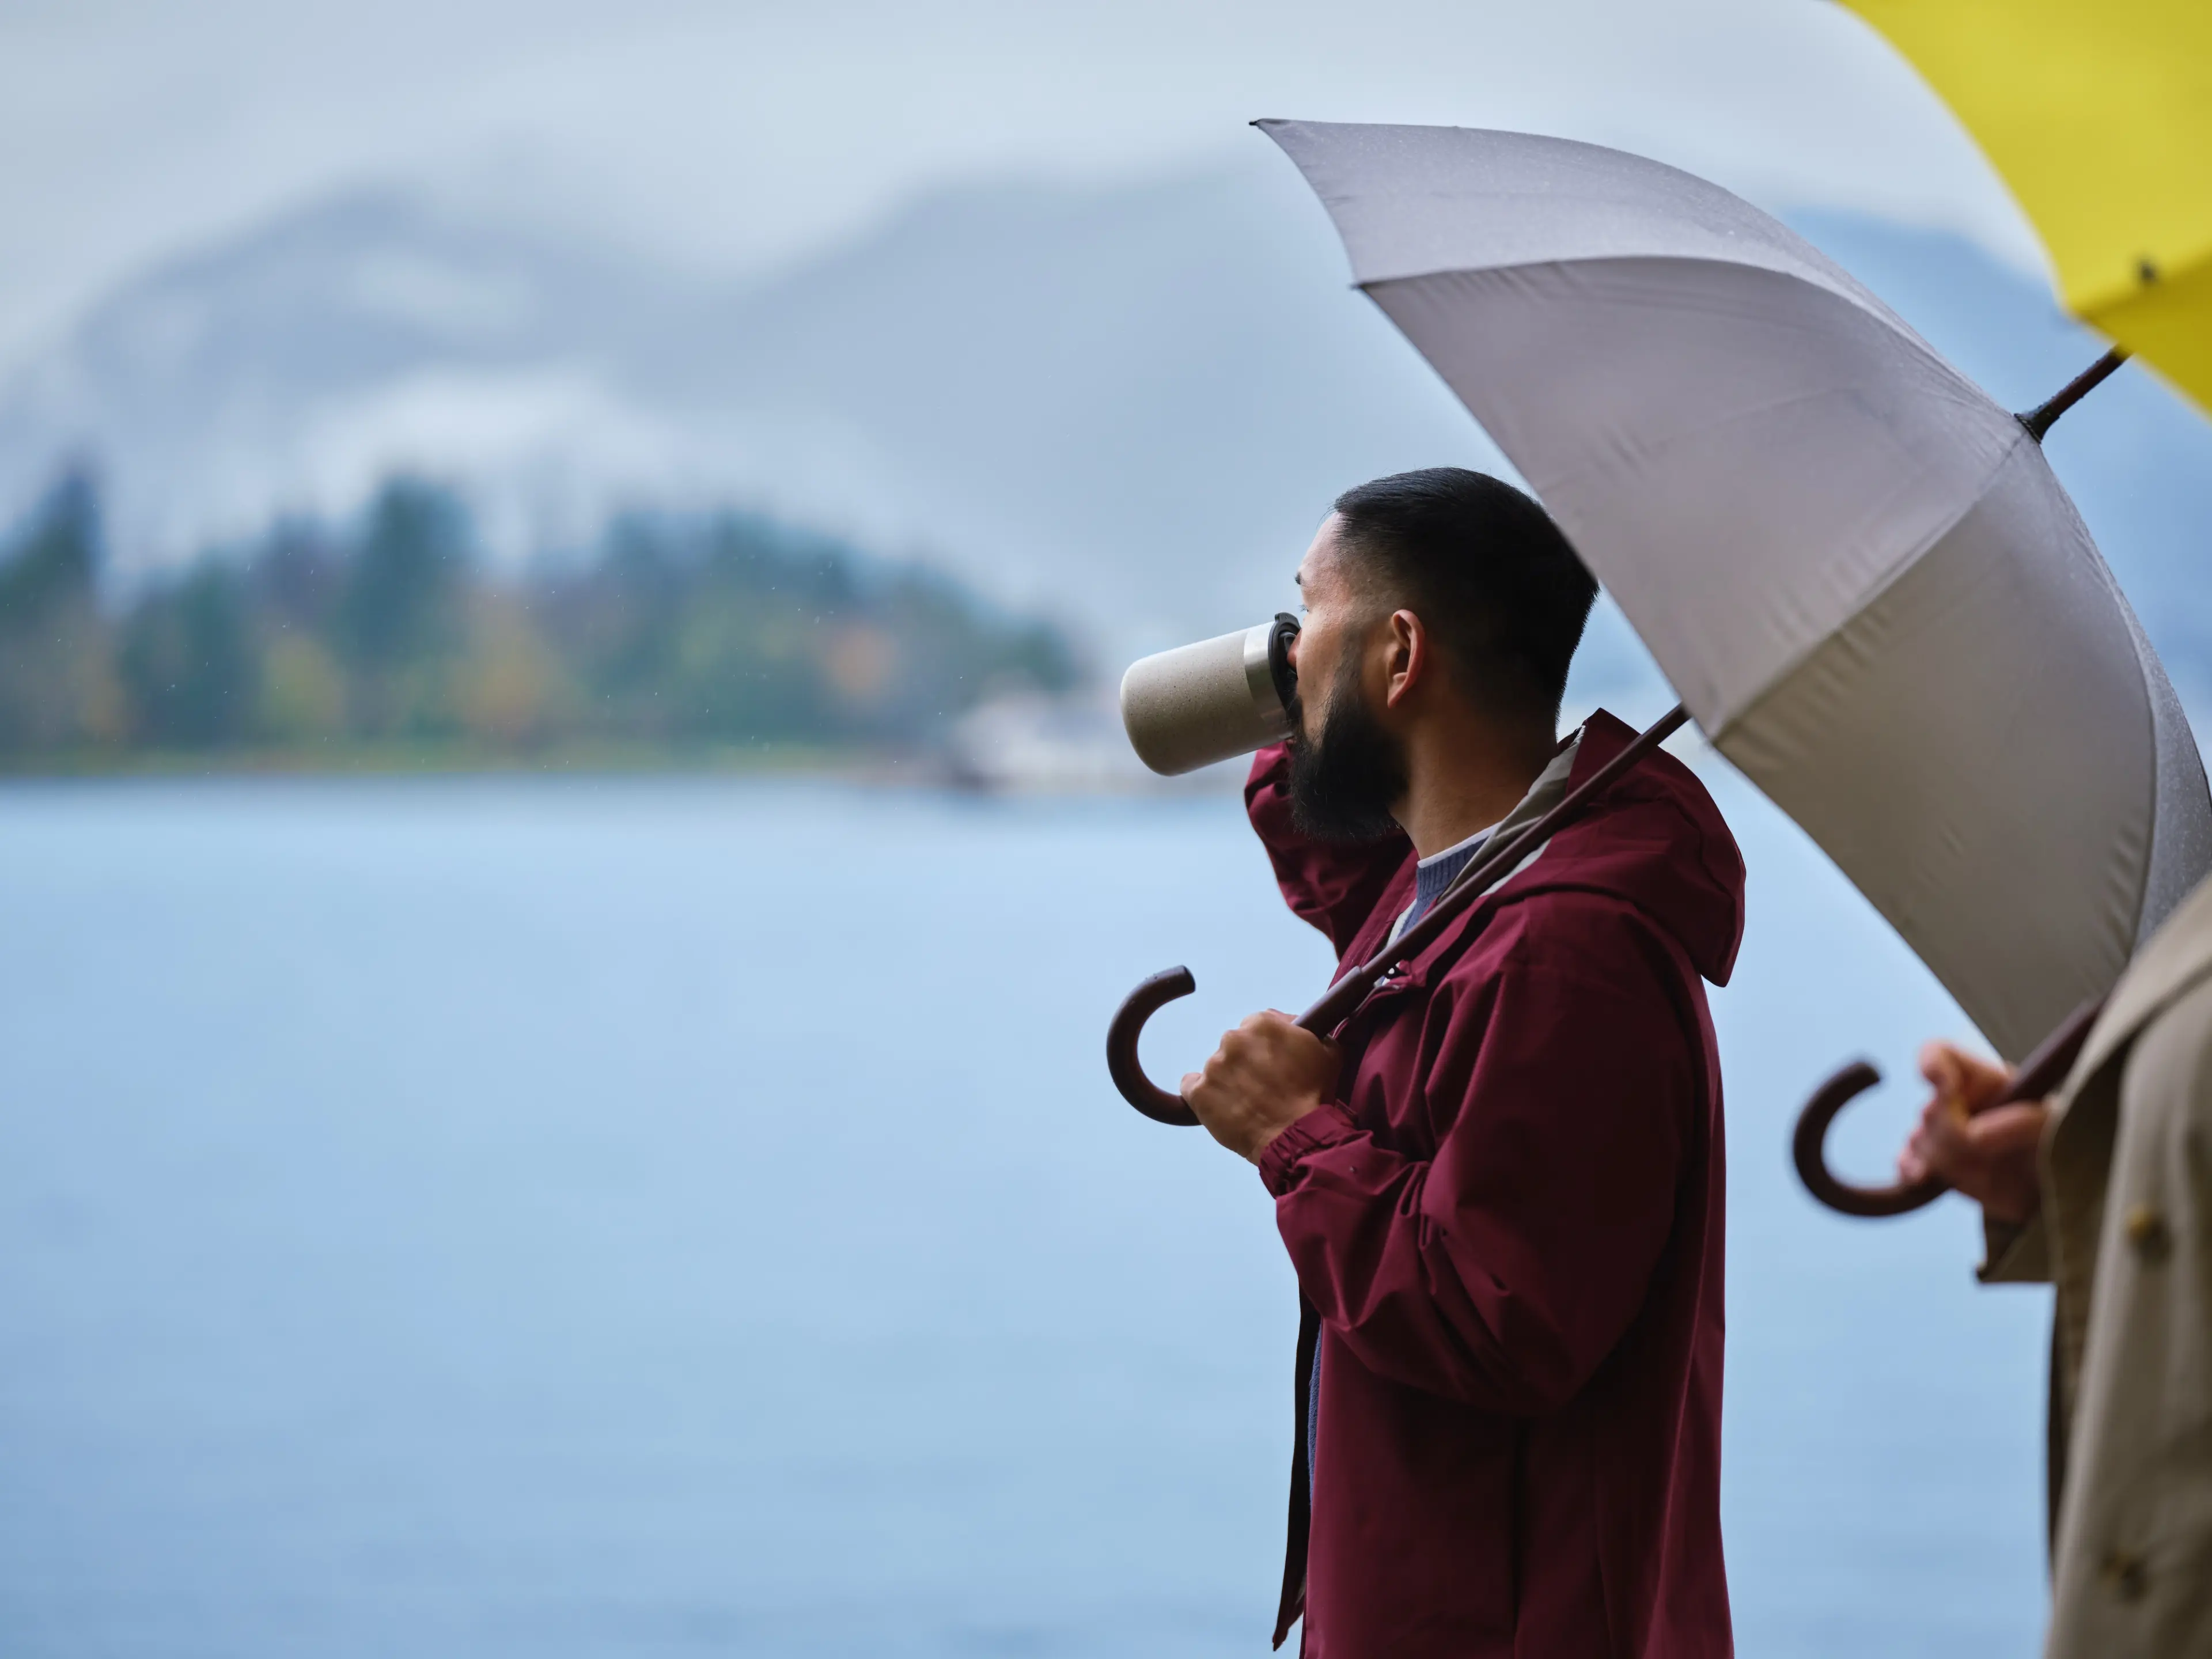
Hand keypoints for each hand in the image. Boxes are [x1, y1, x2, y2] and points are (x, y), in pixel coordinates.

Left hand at [1182, 1010, 1341, 1163]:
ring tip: (1248, 1104)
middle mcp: (1233, 1039)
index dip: (1266, 1047)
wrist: (1297, 1136)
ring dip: (1229, 1081)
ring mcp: (1213, 1066)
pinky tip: (1220, 1107)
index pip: (1256, 1027)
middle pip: (1235, 1046)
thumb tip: (1294, 1025)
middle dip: (1247, 1062)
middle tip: (1263, 1086)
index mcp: (1262, 1023)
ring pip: (1217, 1068)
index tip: (1273, 1064)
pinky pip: (1191, 1087)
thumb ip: (1308, 1031)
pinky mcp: (1198, 1093)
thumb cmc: (1315, 1096)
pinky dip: (1202, 1095)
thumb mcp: (1327, 1052)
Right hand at [1897, 1040, 2047, 1224]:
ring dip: (1948, 1159)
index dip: (1932, 1065)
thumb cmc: (2057, 1146)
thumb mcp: (2056, 1126)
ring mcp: (1940, 1135)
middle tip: (1996, 1148)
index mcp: (1982, 1080)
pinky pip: (1906, 1164)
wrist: (2053, 1189)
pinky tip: (1924, 1177)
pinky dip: (1912, 1170)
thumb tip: (1974, 1135)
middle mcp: (1955, 1102)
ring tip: (1985, 1171)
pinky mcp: (1934, 1166)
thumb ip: (2022, 1123)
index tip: (1945, 1087)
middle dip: (1956, 1133)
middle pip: (1930, 1110)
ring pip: (1920, 1141)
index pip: (1938, 1055)